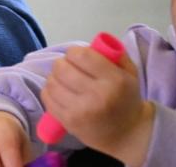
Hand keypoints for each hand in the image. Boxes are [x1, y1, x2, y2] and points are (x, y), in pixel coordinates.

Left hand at [40, 47, 153, 164]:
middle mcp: (96, 95)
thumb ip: (114, 54)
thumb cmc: (126, 98)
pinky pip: (47, 97)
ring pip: (51, 81)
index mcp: (113, 80)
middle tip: (71, 69)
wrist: (127, 134)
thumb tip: (94, 42)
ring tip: (66, 81)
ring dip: (55, 77)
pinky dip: (50, 91)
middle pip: (61, 67)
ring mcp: (80, 111)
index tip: (79, 58)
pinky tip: (61, 93)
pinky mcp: (68, 122)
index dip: (75, 53)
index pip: (80, 55)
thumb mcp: (129, 73)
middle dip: (64, 64)